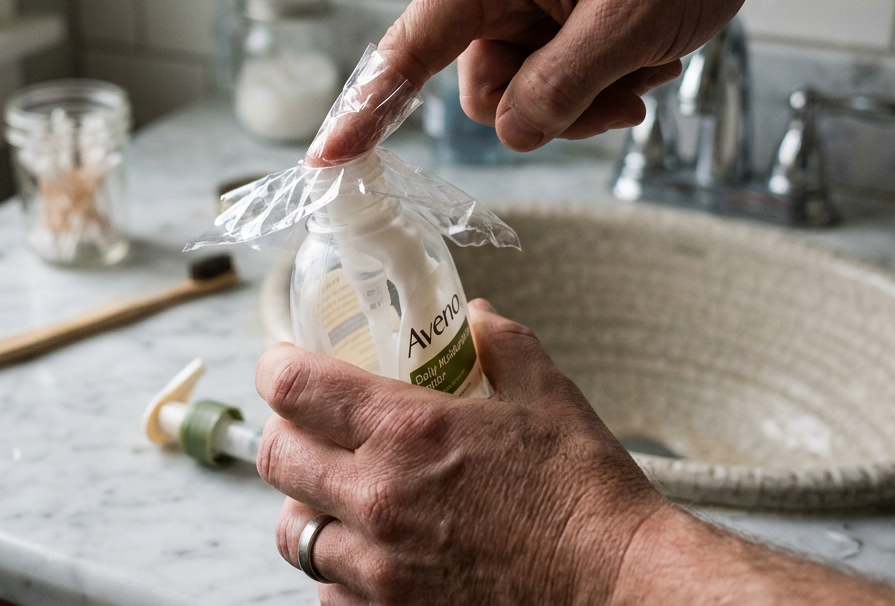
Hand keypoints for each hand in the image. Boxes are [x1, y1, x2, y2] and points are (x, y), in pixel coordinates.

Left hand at [254, 299, 668, 603]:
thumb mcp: (549, 398)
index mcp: (408, 431)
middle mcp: (378, 498)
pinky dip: (341, 571)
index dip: (277, 368)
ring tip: (343, 497)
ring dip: (309, 507)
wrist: (618, 589)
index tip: (285, 366)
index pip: (291, 387)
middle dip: (287, 435)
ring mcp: (379, 568)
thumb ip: (502, 347)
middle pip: (275, 458)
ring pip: (294, 533)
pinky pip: (330, 592)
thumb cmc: (587, 496)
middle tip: (313, 429)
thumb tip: (477, 316)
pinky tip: (376, 555)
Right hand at [314, 0, 784, 163]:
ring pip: (526, 94)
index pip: (410, 47)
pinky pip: (556, 81)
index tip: (329, 157)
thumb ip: (561, 87)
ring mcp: (528, 0)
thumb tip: (512, 133)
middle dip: (550, 108)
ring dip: (587, 101)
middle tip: (620, 97)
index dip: (367, 107)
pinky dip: (601, 86)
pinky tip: (647, 62)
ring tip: (645, 68)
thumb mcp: (628, 24)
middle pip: (485, 88)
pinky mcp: (556, 17)